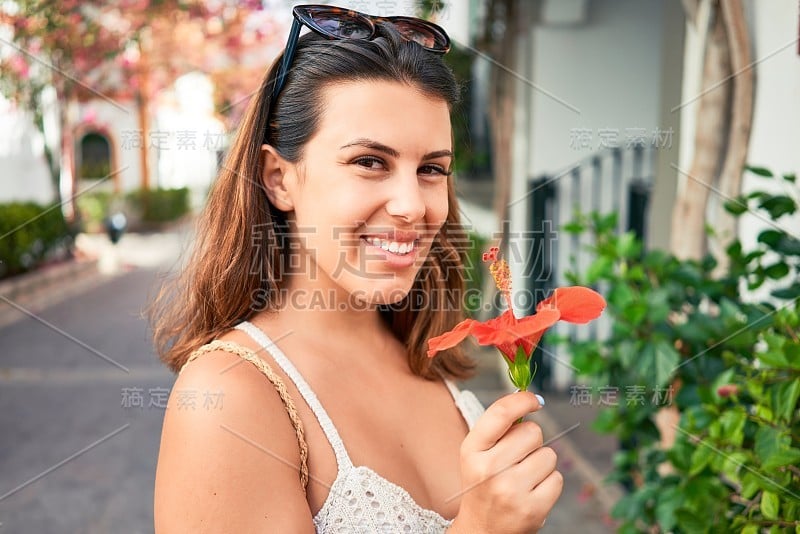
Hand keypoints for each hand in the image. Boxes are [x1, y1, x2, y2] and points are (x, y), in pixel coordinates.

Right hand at [448, 391, 561, 532]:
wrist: (482, 530)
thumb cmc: (483, 484)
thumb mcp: (477, 454)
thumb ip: (498, 427)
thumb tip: (530, 398)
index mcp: (471, 450)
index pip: (500, 414)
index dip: (522, 401)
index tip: (535, 400)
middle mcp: (488, 469)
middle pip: (532, 432)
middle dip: (531, 441)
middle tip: (518, 457)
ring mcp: (511, 491)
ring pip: (549, 455)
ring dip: (541, 463)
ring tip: (524, 477)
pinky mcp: (532, 509)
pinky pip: (557, 478)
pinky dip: (549, 483)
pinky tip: (532, 491)